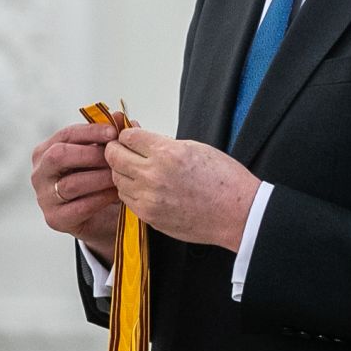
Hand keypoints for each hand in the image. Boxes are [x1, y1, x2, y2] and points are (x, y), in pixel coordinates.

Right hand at [32, 120, 122, 260]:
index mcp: (46, 152)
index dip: (90, 131)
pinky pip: (78, 207)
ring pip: (70, 184)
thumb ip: (110, 137)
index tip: (113, 132)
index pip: (65, 135)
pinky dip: (100, 199)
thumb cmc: (98, 182)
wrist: (101, 219)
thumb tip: (119, 115)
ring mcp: (44, 197)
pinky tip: (116, 195)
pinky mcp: (55, 219)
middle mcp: (39, 173)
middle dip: (91, 154)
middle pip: (59, 156)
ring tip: (120, 176)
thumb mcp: (103, 157)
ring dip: (99, 178)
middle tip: (116, 157)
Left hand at [104, 128, 258, 250]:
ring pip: (117, 180)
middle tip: (124, 150)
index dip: (127, 134)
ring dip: (123, 172)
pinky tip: (145, 188)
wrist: (237, 213)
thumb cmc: (223, 180)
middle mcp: (153, 176)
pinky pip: (127, 199)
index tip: (130, 136)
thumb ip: (162, 144)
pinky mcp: (149, 217)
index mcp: (166, 153)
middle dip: (117, 150)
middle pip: (114, 157)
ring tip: (137, 170)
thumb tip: (140, 139)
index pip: (128, 137)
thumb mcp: (194, 148)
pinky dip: (131, 191)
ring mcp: (149, 199)